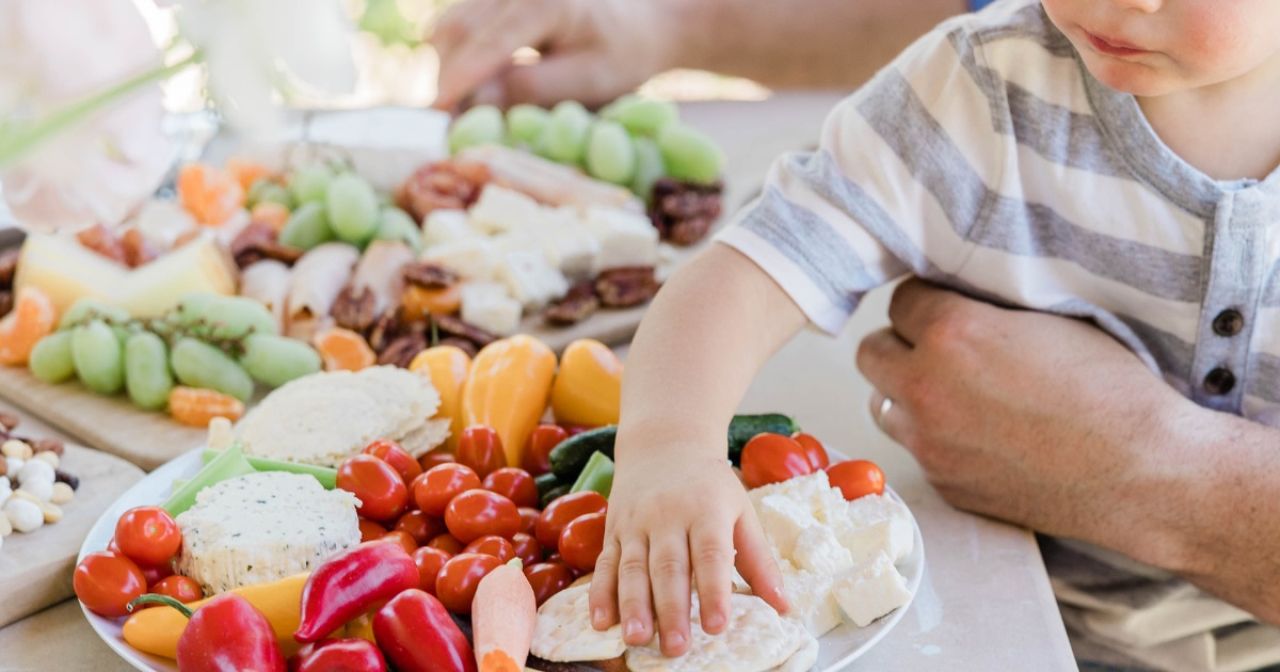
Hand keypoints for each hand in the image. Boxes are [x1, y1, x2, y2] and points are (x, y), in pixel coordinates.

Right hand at [430, 0, 678, 109]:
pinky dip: (458, 56)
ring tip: (460, 109)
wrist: (641, 23)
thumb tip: (474, 100)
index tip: (435, 113)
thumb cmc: (622, 56)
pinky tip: (470, 87)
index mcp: (546, 0)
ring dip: (447, 67)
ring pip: (452, 24)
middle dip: (446, 77)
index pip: (489, 42)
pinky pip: (461, 23)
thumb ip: (531, 89)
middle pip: (458, 28)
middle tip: (444, 124)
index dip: (459, 80)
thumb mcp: (588, 82)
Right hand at [588, 447, 786, 656]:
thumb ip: (759, 561)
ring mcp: (636, 522)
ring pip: (632, 567)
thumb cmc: (710, 485)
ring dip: (633, 606)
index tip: (717, 626)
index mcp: (706, 511)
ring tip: (636, 639)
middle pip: (668, 566)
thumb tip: (783, 606)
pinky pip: (605, 562)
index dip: (713, 591)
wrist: (665, 442)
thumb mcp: (741, 511)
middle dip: (671, 609)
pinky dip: (600, 594)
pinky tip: (601, 621)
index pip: (710, 555)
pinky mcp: (613, 529)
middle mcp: (668, 516)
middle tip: (676, 648)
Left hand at [855, 279, 1192, 556]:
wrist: (1144, 473)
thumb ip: (988, 307)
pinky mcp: (943, 483)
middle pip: (871, 352)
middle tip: (938, 346)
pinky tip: (979, 434)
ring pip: (882, 404)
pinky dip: (935, 437)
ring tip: (951, 391)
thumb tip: (958, 297)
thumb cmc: (1112, 391)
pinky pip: (916, 449)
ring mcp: (929, 443)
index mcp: (952, 334)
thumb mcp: (1049, 319)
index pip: (901, 300)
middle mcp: (926, 388)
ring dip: (906, 392)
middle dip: (901, 344)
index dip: (928, 301)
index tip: (948, 306)